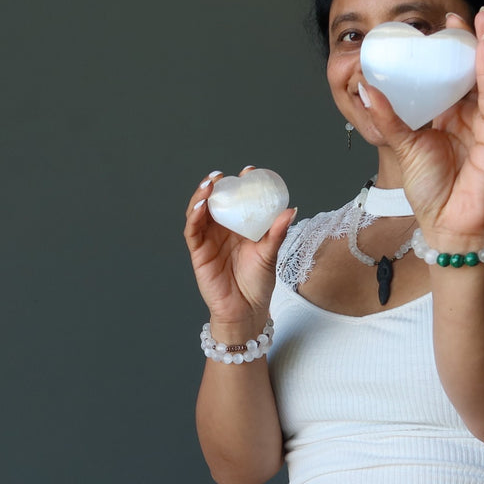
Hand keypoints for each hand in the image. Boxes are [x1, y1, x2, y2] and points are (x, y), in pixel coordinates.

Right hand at [183, 167, 294, 331]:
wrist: (246, 311)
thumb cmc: (258, 283)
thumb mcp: (270, 254)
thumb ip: (277, 232)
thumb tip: (291, 210)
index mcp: (240, 228)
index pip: (238, 201)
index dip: (241, 185)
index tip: (250, 172)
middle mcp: (222, 231)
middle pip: (215, 202)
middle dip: (217, 185)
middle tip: (222, 174)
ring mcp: (209, 240)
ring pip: (200, 212)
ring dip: (201, 196)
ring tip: (209, 184)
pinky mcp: (199, 252)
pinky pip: (193, 231)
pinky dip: (194, 216)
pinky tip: (202, 206)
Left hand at [360, 7, 483, 244]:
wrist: (448, 226)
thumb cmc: (431, 193)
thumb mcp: (403, 146)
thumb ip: (388, 117)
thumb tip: (366, 87)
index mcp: (449, 119)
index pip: (451, 77)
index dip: (446, 51)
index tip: (438, 24)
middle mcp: (470, 118)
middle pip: (472, 71)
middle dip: (467, 40)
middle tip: (458, 11)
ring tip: (480, 16)